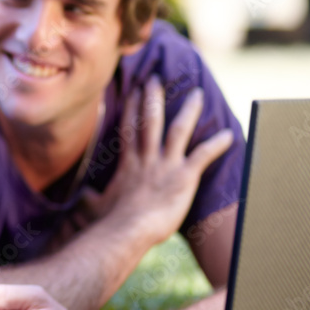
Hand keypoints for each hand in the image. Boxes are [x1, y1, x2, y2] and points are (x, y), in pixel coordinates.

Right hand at [76, 76, 232, 245]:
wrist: (127, 230)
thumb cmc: (110, 224)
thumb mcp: (96, 207)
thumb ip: (92, 198)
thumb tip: (81, 197)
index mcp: (128, 165)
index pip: (129, 129)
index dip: (132, 108)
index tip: (134, 90)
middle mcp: (147, 159)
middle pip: (150, 120)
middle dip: (153, 98)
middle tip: (156, 79)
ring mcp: (166, 166)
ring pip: (178, 130)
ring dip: (188, 111)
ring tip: (197, 94)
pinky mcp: (184, 177)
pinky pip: (203, 156)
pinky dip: (216, 145)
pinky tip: (228, 135)